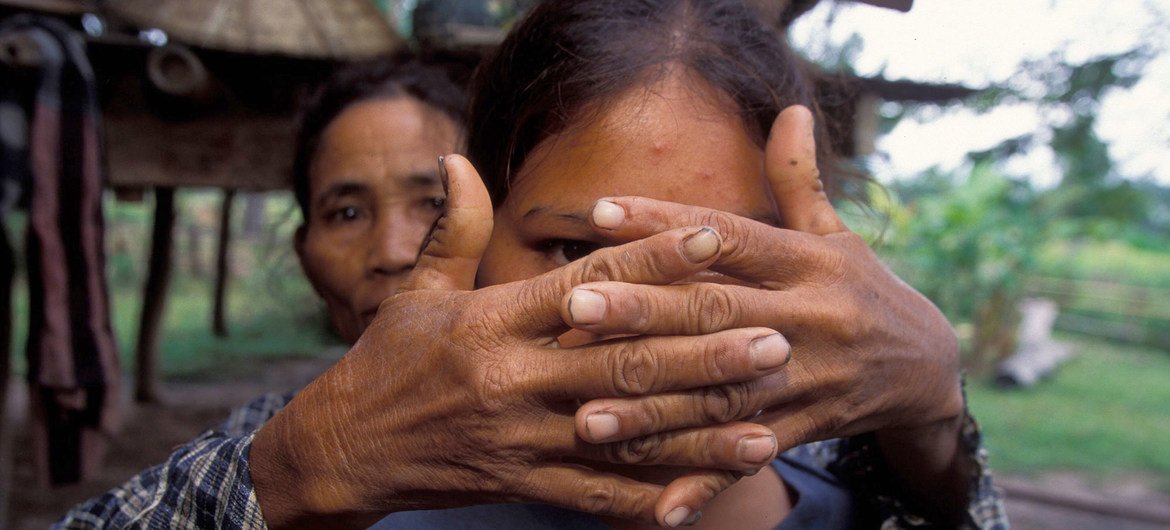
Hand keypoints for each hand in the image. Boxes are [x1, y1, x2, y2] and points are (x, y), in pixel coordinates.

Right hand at [250, 155, 788, 528]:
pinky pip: (594, 496)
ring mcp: (520, 438)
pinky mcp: (521, 483)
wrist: (343, 449)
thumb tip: (459, 160)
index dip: (653, 257)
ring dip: (698, 434)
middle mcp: (512, 378)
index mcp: (493, 321)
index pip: (588, 282)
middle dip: (703, 354)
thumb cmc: (386, 362)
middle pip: (623, 362)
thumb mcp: (413, 291)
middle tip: (774, 342)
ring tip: (765, 429)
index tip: (714, 236)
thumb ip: (451, 230)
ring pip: (623, 436)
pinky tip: (702, 498)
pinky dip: (649, 500)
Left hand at [564, 106, 965, 499]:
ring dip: (655, 408)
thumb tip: (790, 108)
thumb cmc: (862, 289)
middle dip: (644, 312)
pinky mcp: (807, 428)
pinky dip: (706, 481)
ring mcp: (808, 379)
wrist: (930, 368)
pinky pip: (750, 456)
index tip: (602, 212)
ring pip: (722, 394)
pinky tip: (659, 508)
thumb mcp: (838, 234)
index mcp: (808, 262)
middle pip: (716, 313)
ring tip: (587, 416)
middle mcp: (808, 318)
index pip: (728, 237)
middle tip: (575, 306)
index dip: (667, 223)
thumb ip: (799, 181)